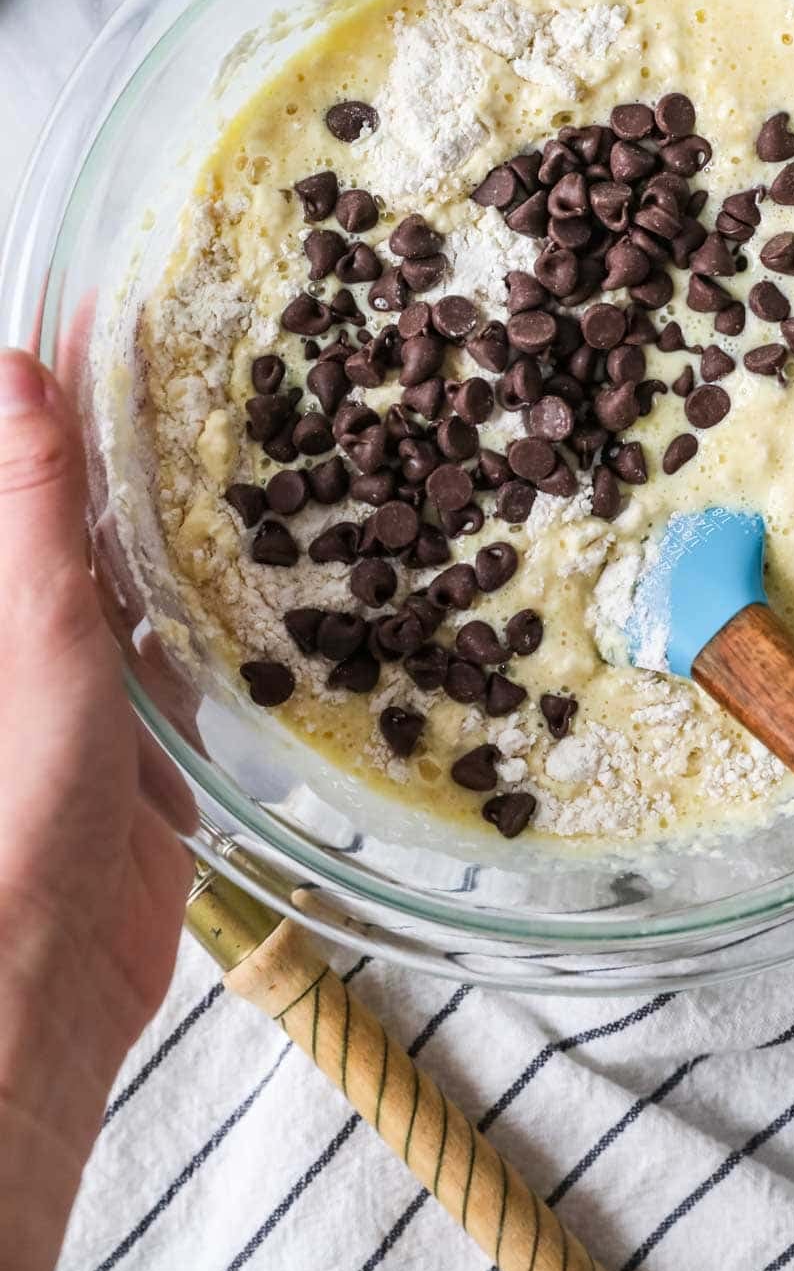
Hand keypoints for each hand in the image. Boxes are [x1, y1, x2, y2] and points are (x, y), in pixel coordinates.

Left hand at [0, 350, 194, 1270]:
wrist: (47, 964)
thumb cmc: (20, 795)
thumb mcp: (34, 630)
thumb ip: (31, 510)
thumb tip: (16, 366)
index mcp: (9, 591)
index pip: (37, 462)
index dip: (71, 382)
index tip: (119, 307)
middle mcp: (43, 623)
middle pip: (97, 510)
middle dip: (149, 441)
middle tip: (227, 361)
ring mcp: (98, 681)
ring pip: (155, 576)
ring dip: (200, 522)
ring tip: (271, 442)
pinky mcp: (153, 738)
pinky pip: (200, 656)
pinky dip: (235, 618)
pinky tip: (289, 576)